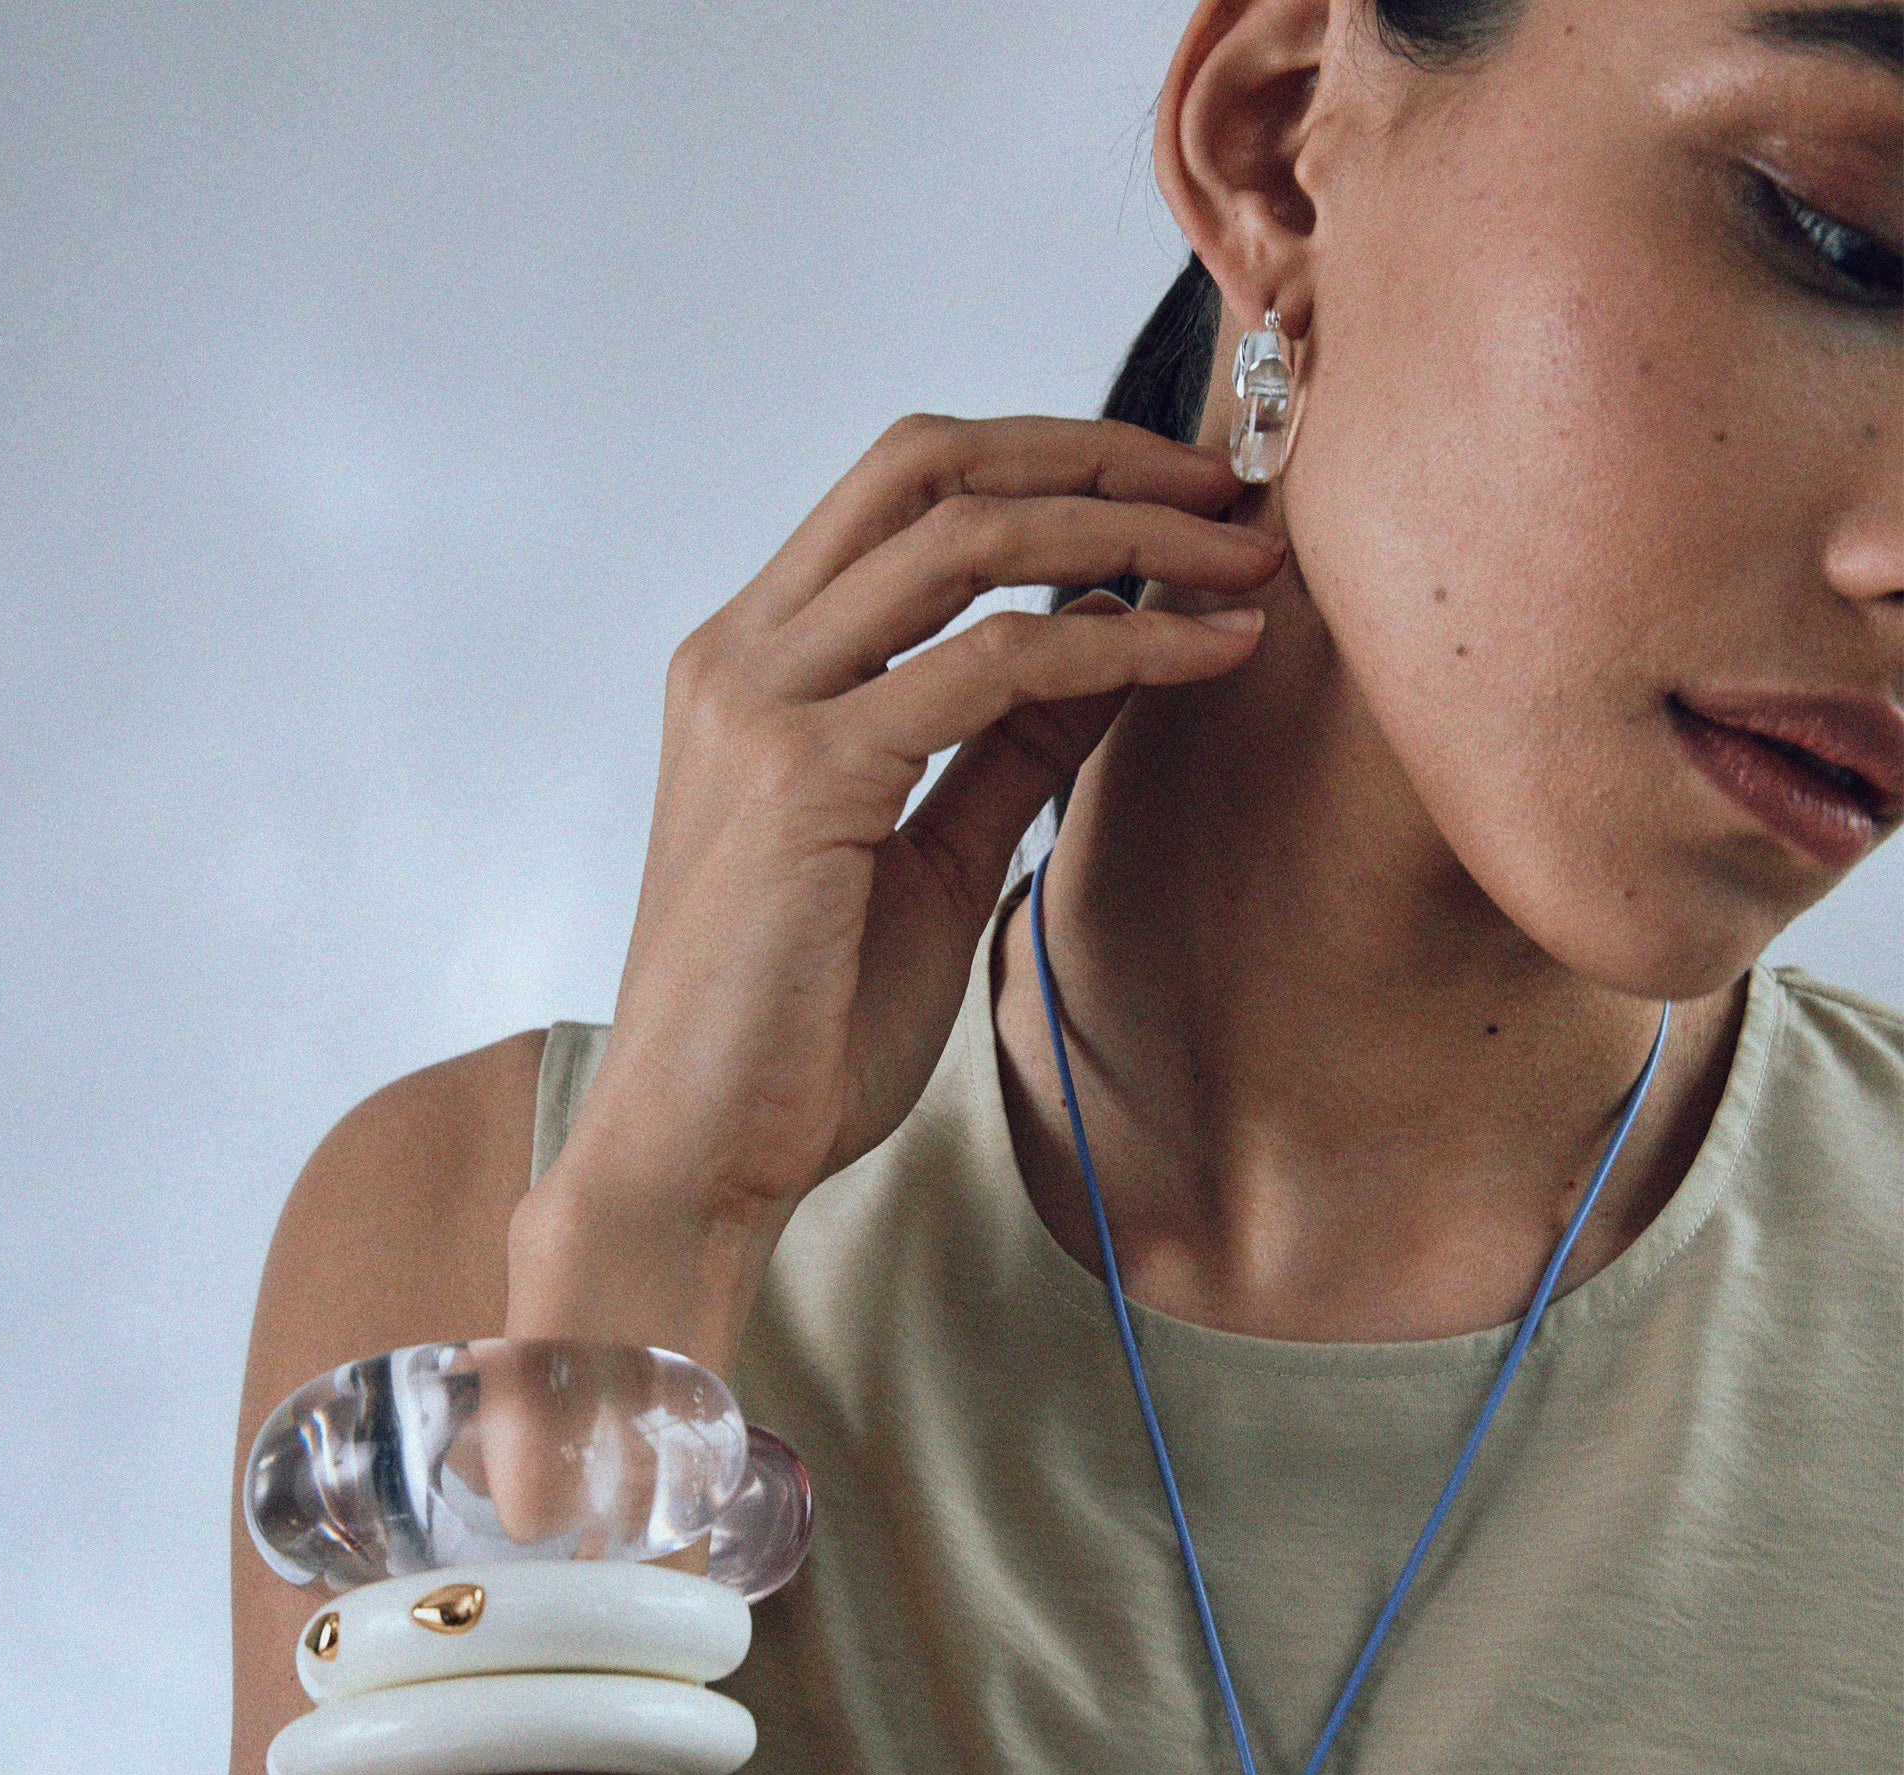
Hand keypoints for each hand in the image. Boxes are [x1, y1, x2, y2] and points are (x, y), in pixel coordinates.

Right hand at [510, 412, 1280, 1359]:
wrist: (698, 1152)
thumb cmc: (799, 1028)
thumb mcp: (932, 858)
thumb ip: (1007, 743)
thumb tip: (1111, 633)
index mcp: (756, 664)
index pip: (906, 492)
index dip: (1053, 463)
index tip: (1180, 494)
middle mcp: (741, 655)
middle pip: (929, 464)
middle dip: (1096, 453)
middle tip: (1230, 485)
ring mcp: (759, 705)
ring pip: (965, 536)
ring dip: (1127, 531)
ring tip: (1246, 561)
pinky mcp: (800, 777)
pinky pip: (990, 664)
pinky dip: (1114, 642)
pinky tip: (1202, 653)